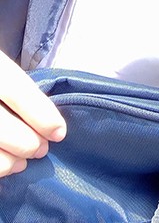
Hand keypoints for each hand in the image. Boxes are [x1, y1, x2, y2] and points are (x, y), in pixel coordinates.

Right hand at [0, 50, 65, 176]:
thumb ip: (14, 85)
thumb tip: (45, 119)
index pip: (15, 88)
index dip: (40, 113)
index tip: (59, 131)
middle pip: (0, 124)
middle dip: (25, 142)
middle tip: (41, 150)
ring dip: (6, 161)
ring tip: (21, 163)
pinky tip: (2, 166)